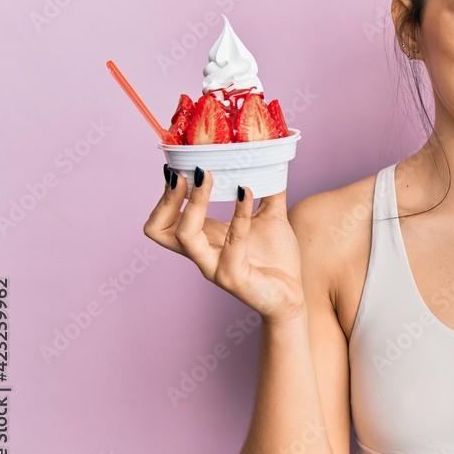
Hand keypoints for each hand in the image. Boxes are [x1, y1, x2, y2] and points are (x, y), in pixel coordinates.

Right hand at [143, 165, 305, 323]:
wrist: (294, 295)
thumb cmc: (277, 260)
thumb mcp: (271, 217)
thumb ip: (269, 190)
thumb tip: (273, 158)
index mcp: (203, 239)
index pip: (165, 219)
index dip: (165, 194)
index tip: (179, 165)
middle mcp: (202, 254)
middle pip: (159, 229)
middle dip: (168, 199)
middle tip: (188, 172)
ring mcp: (214, 267)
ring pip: (185, 236)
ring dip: (194, 203)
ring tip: (209, 177)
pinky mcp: (234, 277)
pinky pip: (231, 242)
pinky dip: (238, 215)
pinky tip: (247, 193)